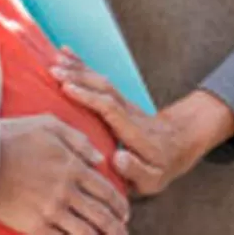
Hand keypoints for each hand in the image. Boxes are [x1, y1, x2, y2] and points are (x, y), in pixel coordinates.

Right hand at [0, 115, 129, 234]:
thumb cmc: (12, 137)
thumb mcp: (49, 125)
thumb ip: (78, 139)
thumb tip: (100, 157)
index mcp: (72, 165)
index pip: (106, 189)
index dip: (119, 203)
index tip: (125, 212)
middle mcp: (66, 190)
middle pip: (101, 214)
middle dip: (117, 226)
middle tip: (123, 233)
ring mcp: (51, 209)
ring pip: (86, 231)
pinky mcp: (34, 225)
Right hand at [53, 50, 233, 195]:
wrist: (178, 145)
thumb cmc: (160, 167)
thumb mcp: (154, 179)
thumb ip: (137, 171)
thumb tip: (118, 158)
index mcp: (135, 133)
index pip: (111, 109)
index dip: (89, 98)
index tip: (67, 89)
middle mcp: (130, 113)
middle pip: (105, 89)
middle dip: (80, 78)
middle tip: (55, 71)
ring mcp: (125, 104)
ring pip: (102, 82)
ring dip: (79, 70)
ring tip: (56, 60)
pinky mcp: (119, 100)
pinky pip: (100, 81)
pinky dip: (83, 67)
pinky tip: (67, 55)